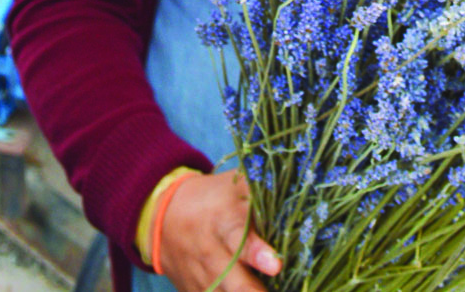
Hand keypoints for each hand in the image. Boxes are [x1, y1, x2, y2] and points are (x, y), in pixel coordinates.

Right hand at [155, 171, 281, 291]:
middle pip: (236, 284)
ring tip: (277, 290)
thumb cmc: (213, 198)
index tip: (276, 264)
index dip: (257, 253)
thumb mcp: (234, 186)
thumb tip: (299, 183)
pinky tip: (256, 290)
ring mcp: (203, 280)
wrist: (164, 217)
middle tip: (279, 287)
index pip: (239, 239)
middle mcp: (211, 255)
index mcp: (223, 222)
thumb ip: (263, 190)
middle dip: (255, 291)